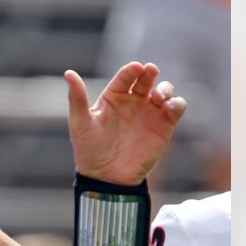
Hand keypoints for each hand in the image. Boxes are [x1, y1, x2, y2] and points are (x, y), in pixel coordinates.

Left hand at [65, 62, 186, 184]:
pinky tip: (170, 107)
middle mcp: (132, 101)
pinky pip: (176, 109)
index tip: (136, 67)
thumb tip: (68, 72)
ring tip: (158, 96)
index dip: (131, 70)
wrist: (107, 177)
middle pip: (146, 80)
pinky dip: (177, 103)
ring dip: (165, 88)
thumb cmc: (89, 150)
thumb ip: (76, 98)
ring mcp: (149, 113)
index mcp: (113, 97)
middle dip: (150, 73)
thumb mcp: (80, 123)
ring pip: (164, 91)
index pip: (124, 77)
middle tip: (151, 72)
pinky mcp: (164, 126)